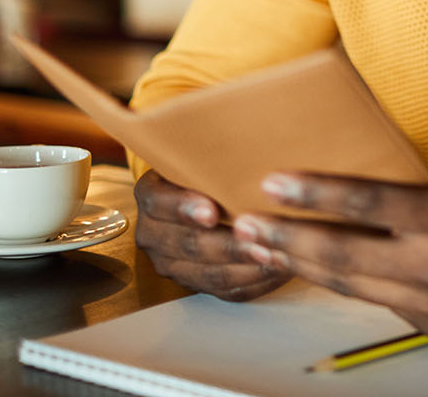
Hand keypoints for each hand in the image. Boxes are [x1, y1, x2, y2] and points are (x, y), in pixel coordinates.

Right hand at [133, 169, 289, 300]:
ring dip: (244, 267)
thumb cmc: (207, 169)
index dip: (185, 208)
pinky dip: (253, 282)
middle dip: (226, 246)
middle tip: (259, 240)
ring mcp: (172, 262)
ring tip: (275, 257)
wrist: (201, 194)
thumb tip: (249, 137)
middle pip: (187, 244)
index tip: (212, 211)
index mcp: (150, 195)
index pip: (160, 203)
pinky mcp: (195, 282)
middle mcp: (153, 232)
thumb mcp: (200, 155)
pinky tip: (277, 270)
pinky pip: (224, 291)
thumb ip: (211, 155)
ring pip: (207, 274)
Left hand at [233, 150, 427, 342]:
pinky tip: (312, 266)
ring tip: (262, 246)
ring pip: (349, 284)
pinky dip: (341, 281)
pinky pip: (375, 298)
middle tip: (245, 224)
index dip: (315, 192)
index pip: (367, 202)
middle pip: (341, 254)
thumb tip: (384, 172)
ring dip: (300, 265)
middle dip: (287, 238)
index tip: (274, 182)